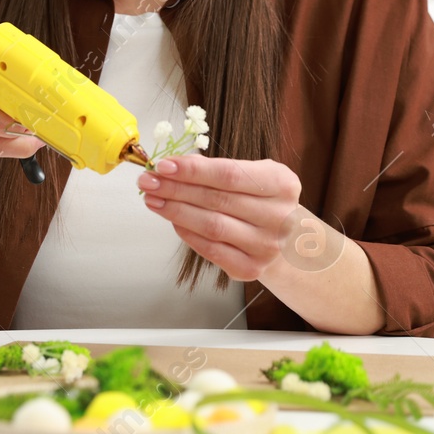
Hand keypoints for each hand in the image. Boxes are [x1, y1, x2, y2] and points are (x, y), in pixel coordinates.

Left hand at [137, 155, 309, 281]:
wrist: (285, 238)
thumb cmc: (260, 199)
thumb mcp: (250, 174)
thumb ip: (216, 168)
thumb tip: (172, 167)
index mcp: (282, 184)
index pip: (229, 174)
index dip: (192, 170)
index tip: (163, 165)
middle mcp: (279, 217)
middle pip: (216, 199)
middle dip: (175, 189)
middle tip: (148, 181)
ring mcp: (267, 246)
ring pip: (211, 226)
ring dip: (175, 211)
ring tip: (153, 199)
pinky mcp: (251, 268)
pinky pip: (210, 249)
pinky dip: (187, 233)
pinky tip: (171, 220)